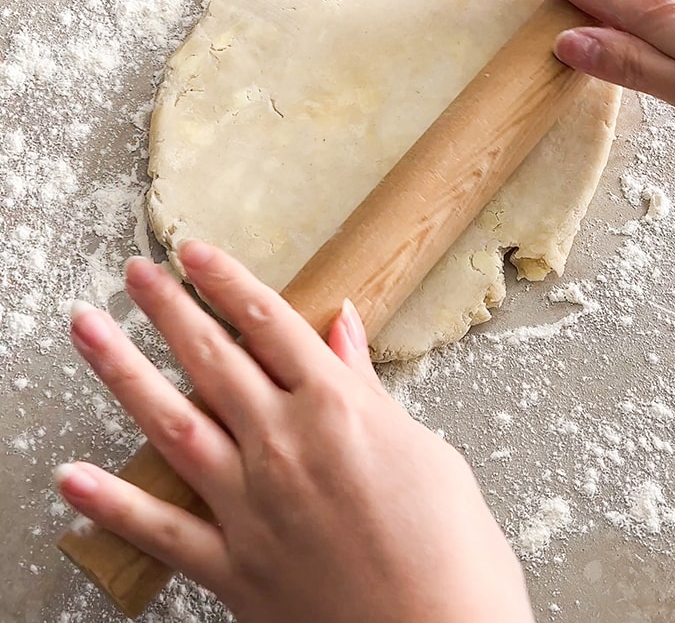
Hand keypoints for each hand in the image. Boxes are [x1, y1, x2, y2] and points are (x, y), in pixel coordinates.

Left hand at [55, 242, 533, 622]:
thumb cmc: (456, 551)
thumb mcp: (428, 453)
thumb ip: (371, 393)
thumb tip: (341, 335)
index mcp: (340, 410)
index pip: (270, 324)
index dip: (227, 283)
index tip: (195, 252)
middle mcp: (284, 446)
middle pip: (212, 360)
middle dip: (166, 309)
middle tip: (134, 271)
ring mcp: (249, 507)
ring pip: (170, 425)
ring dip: (121, 372)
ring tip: (86, 329)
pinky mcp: (230, 567)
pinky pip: (158, 528)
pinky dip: (109, 502)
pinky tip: (72, 476)